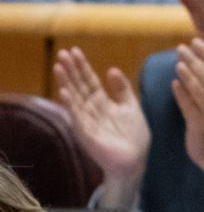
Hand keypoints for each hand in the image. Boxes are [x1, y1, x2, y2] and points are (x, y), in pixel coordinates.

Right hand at [53, 47, 149, 182]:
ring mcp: (87, 122)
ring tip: (59, 67)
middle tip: (62, 53)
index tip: (74, 50)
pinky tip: (64, 92)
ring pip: (75, 98)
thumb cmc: (133, 136)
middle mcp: (91, 110)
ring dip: (67, 82)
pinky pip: (77, 117)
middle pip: (79, 86)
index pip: (89, 81)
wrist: (135, 160)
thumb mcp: (130, 106)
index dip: (82, 66)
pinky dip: (71, 104)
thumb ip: (122, 89)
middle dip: (71, 70)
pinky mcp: (87, 134)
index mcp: (102, 103)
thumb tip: (111, 69)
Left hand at [171, 38, 203, 173]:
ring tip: (178, 61)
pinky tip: (175, 84)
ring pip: (202, 90)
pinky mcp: (200, 126)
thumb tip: (197, 65)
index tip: (197, 41)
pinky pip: (191, 108)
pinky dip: (183, 95)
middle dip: (196, 60)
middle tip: (182, 47)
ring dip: (190, 74)